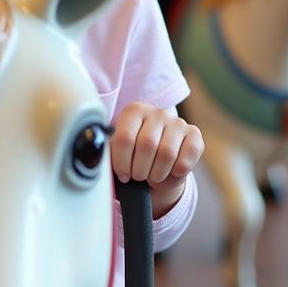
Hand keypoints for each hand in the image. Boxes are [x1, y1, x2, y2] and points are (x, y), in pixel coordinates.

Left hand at [111, 103, 202, 217]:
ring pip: (167, 154)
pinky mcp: (195, 136)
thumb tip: (92, 156)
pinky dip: (175, 173)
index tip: (122, 173)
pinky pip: (185, 160)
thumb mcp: (115, 156)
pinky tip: (169, 171)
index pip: (124, 137)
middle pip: (146, 145)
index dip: (121, 162)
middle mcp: (157, 112)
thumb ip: (105, 154)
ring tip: (151, 175)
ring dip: (156, 173)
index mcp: (133, 111)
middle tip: (137, 176)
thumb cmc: (132, 162)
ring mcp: (178, 123)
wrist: (157, 173)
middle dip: (139, 170)